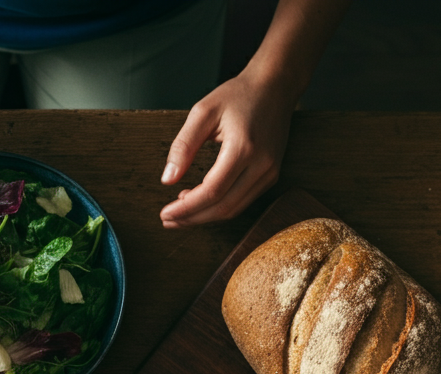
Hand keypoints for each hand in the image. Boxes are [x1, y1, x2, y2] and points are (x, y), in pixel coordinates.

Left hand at [159, 69, 295, 228]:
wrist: (275, 85)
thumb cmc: (239, 95)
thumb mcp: (203, 112)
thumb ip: (183, 146)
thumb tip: (167, 179)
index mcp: (243, 148)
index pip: (211, 192)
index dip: (186, 208)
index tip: (165, 214)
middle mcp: (261, 165)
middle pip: (222, 207)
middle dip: (192, 218)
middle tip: (168, 220)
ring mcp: (269, 172)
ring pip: (233, 209)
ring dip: (204, 217)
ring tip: (179, 214)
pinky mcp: (271, 175)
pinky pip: (242, 201)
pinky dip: (219, 207)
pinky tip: (200, 202)